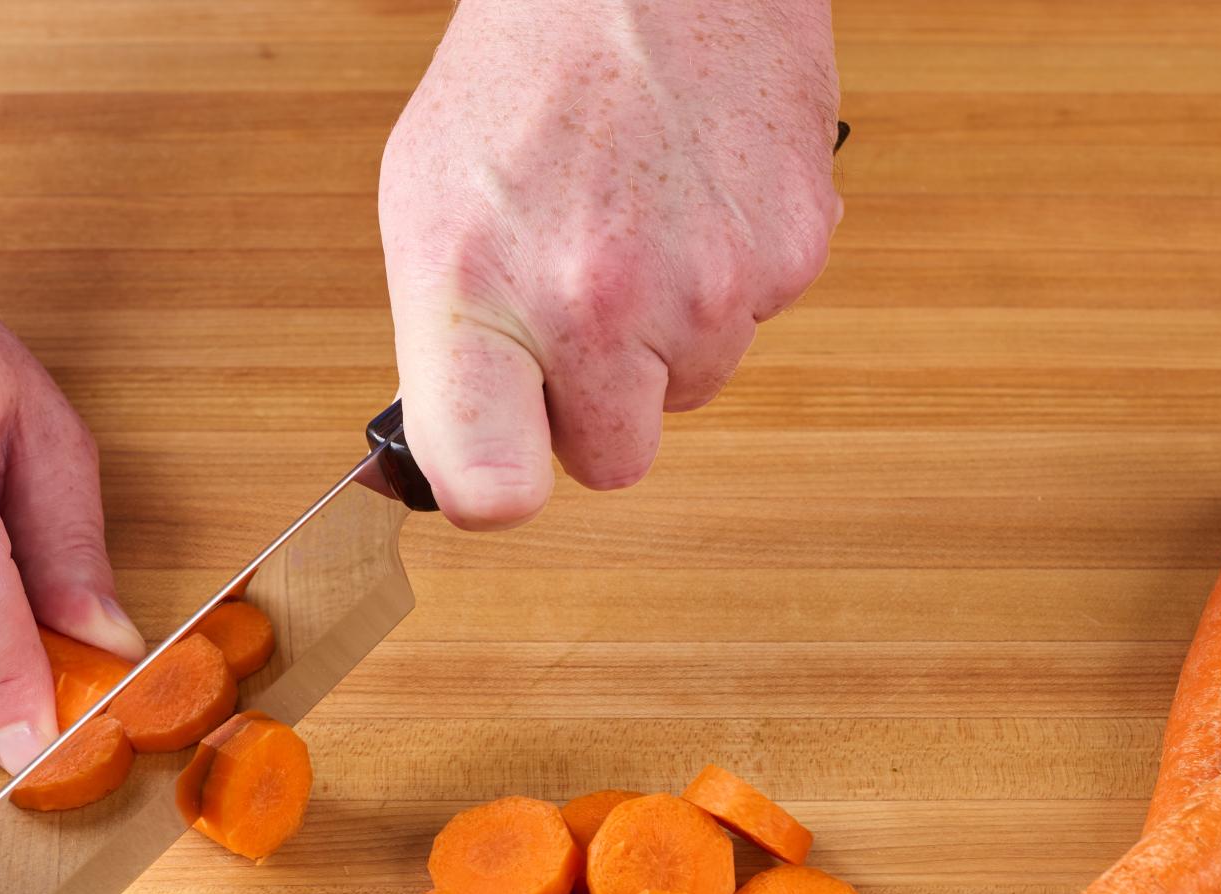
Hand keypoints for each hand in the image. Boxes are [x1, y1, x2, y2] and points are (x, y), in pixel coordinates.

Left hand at [379, 0, 841, 526]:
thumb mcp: (429, 206)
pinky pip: (754, 324)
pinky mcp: (791, 257)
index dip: (499, 490)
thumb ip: (446, 348)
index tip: (502, 470)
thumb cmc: (528, 75)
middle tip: (578, 307)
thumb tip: (470, 461)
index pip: (492, 486)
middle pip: (612, 459)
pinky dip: (726, 280)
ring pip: (689, 391)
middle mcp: (594, 303)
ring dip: (664, 337)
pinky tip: (691, 203)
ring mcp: (705, 288)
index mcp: (478, 293)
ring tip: (635, 225)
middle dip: (598, 403)